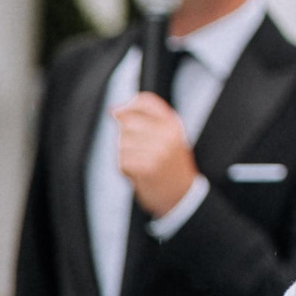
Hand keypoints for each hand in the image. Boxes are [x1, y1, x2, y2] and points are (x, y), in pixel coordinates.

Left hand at [115, 94, 198, 218]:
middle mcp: (168, 134)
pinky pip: (122, 160)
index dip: (129, 105)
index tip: (120, 112)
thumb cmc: (170, 164)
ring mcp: (158, 150)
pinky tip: (138, 172)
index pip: (146, 101)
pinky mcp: (147, 167)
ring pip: (122, 142)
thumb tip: (113, 109)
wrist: (182, 194)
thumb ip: (145, 121)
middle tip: (138, 149)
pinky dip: (125, 168)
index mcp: (173, 124)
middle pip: (128, 121)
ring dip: (125, 154)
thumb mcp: (168, 137)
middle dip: (125, 135)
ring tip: (140, 162)